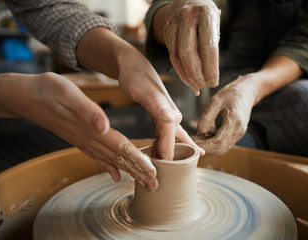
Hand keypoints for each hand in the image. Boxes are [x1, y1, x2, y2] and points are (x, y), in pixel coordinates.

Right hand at [0, 72, 157, 190]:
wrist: (23, 96)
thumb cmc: (46, 91)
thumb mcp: (68, 94)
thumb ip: (87, 111)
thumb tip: (105, 126)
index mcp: (91, 129)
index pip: (121, 148)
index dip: (138, 160)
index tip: (153, 172)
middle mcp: (88, 139)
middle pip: (118, 159)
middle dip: (137, 172)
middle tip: (154, 185)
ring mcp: (82, 141)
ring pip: (110, 160)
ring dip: (127, 171)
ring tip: (141, 181)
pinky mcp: (77, 138)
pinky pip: (97, 156)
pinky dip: (108, 166)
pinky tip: (115, 174)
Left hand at [77, 27, 204, 162]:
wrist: (133, 64)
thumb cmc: (134, 76)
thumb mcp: (143, 89)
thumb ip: (158, 104)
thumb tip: (172, 118)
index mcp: (169, 113)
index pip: (170, 140)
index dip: (166, 155)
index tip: (160, 171)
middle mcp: (172, 116)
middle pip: (174, 142)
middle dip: (173, 160)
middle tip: (168, 178)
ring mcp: (169, 116)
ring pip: (174, 139)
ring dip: (173, 154)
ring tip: (175, 170)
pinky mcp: (163, 116)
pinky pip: (169, 134)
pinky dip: (170, 145)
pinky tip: (169, 153)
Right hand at [158, 0, 220, 94]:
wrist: (188, 0)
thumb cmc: (206, 18)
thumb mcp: (214, 25)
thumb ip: (212, 48)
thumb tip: (209, 79)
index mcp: (206, 14)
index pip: (208, 47)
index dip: (211, 68)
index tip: (214, 82)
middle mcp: (188, 17)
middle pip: (189, 52)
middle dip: (197, 74)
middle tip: (205, 85)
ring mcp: (174, 23)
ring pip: (177, 56)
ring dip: (187, 75)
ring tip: (197, 85)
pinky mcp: (166, 31)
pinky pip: (172, 56)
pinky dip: (180, 71)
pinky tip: (188, 79)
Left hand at [193, 75, 256, 153]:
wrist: (246, 92)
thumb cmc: (230, 93)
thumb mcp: (216, 100)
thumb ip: (207, 116)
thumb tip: (200, 131)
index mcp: (234, 121)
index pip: (218, 140)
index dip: (204, 144)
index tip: (192, 141)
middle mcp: (239, 130)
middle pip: (221, 148)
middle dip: (205, 147)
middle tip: (192, 142)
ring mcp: (239, 133)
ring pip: (223, 148)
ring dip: (209, 147)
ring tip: (197, 139)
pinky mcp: (237, 134)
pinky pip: (225, 144)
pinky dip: (214, 144)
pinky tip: (204, 137)